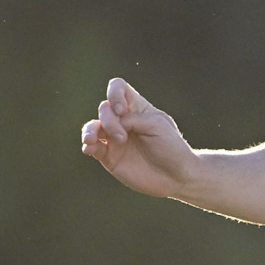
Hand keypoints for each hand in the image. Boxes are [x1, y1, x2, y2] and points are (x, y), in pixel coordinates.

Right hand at [80, 78, 198, 197]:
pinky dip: (87, 146)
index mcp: (138, 108)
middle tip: (122, 137)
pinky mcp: (110, 156)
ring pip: (92, 127)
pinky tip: (89, 148)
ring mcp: (115, 138)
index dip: (114, 94)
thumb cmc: (172, 148)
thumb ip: (132, 119)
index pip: (118, 88)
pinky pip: (91, 147)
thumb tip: (107, 125)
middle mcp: (124, 121)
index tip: (122, 110)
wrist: (176, 176)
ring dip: (90, 131)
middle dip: (109, 120)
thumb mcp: (157, 126)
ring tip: (91, 141)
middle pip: (104, 108)